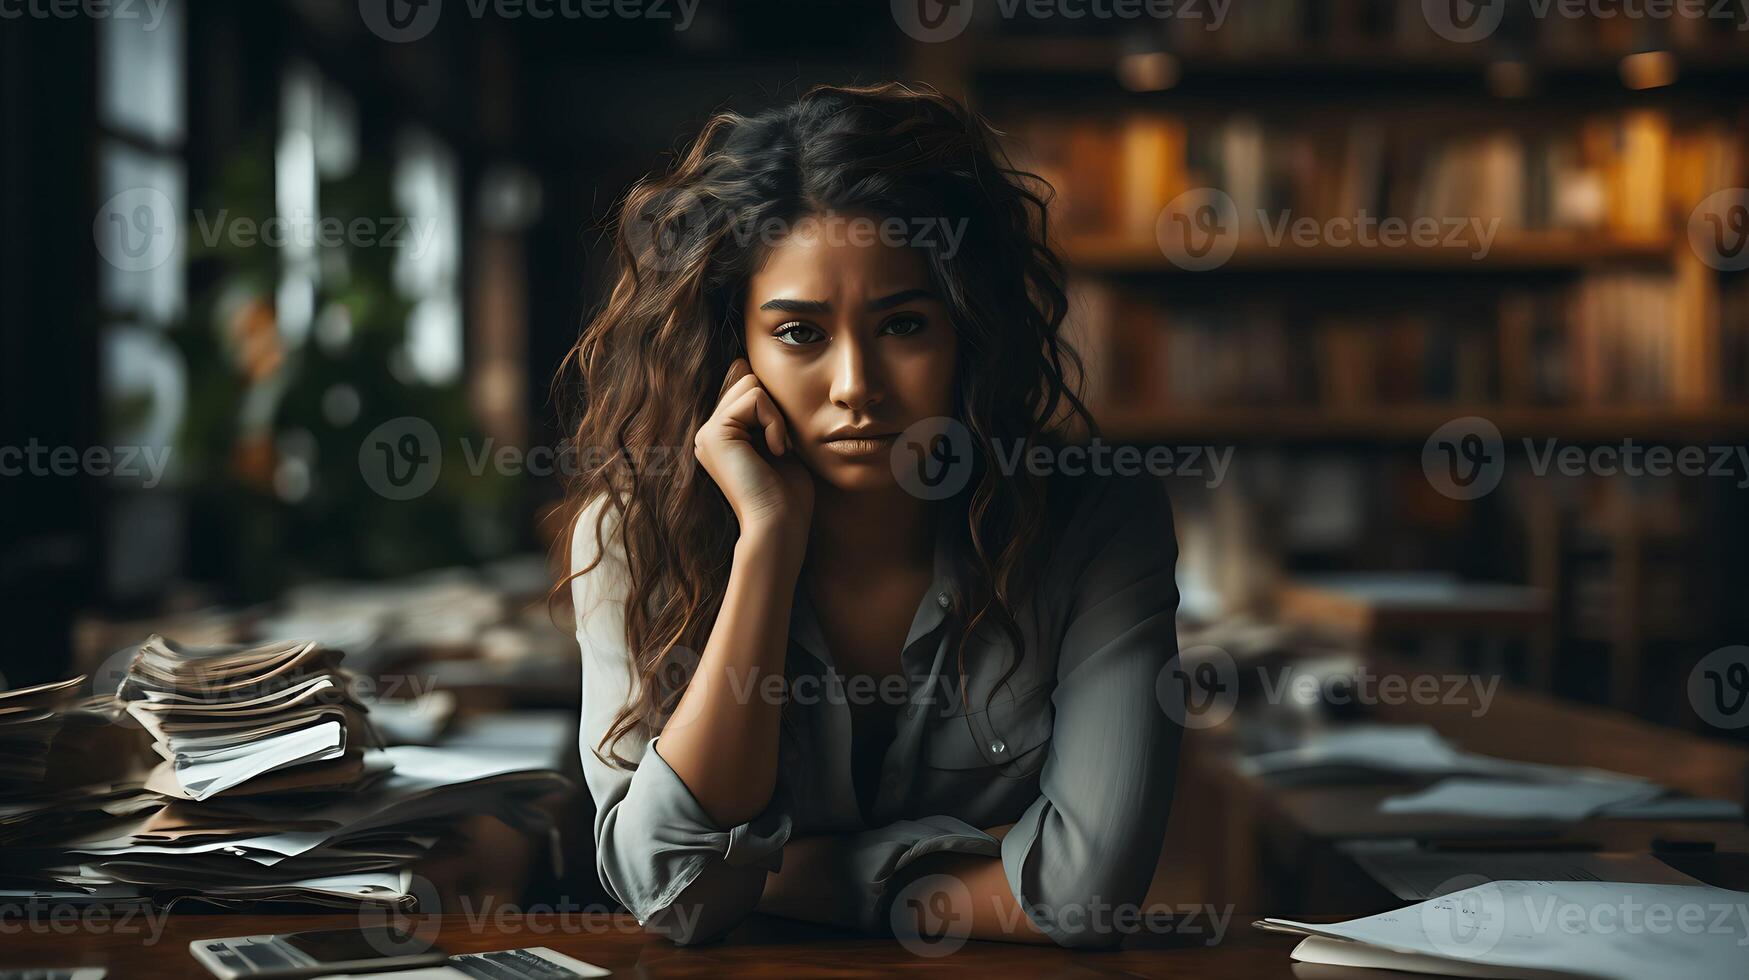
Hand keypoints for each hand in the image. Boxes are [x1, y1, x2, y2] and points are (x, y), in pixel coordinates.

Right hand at [693, 359, 813, 544]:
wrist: (780, 525)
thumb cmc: (788, 495)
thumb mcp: (777, 440)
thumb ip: (761, 407)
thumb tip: (739, 361)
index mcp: (721, 436)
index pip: (746, 388)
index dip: (770, 407)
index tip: (780, 444)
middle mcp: (708, 433)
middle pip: (748, 380)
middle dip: (775, 410)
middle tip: (780, 448)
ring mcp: (706, 433)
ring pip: (751, 384)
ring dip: (776, 416)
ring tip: (777, 450)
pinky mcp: (714, 433)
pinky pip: (755, 397)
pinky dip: (775, 422)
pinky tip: (775, 451)